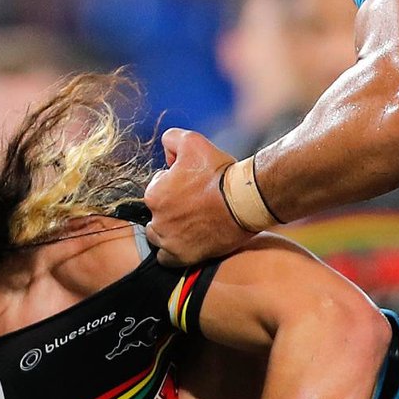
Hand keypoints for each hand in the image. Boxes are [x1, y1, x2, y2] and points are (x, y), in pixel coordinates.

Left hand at [144, 129, 254, 265]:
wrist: (245, 200)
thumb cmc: (220, 172)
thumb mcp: (193, 141)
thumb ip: (171, 139)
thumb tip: (165, 148)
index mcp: (154, 194)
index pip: (156, 188)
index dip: (173, 185)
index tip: (192, 186)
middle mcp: (157, 219)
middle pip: (156, 215)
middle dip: (170, 209)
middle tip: (193, 205)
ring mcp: (170, 241)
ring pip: (159, 237)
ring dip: (169, 231)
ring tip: (191, 224)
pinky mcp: (184, 257)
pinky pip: (167, 259)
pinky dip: (172, 252)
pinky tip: (187, 242)